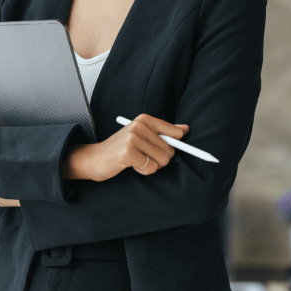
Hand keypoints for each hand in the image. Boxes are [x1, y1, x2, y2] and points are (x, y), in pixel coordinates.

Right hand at [65, 114, 189, 182]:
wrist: (94, 158)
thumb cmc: (120, 149)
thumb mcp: (141, 136)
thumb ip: (163, 132)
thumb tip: (185, 129)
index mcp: (144, 119)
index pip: (175, 132)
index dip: (181, 144)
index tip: (197, 154)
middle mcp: (139, 125)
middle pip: (170, 150)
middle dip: (160, 159)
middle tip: (143, 157)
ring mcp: (133, 138)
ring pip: (162, 160)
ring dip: (151, 166)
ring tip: (136, 160)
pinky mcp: (128, 152)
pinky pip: (151, 168)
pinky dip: (143, 171)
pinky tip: (131, 165)